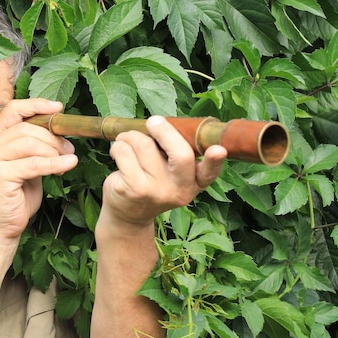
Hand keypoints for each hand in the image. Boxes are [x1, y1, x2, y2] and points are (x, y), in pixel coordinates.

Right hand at [0, 99, 77, 242]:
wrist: (1, 229)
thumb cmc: (16, 199)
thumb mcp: (26, 166)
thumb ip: (35, 147)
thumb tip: (59, 131)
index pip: (13, 110)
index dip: (36, 105)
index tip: (58, 108)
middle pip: (27, 127)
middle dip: (53, 136)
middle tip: (69, 149)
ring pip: (31, 143)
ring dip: (55, 150)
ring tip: (67, 160)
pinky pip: (33, 163)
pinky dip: (54, 163)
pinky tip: (69, 165)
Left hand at [100, 115, 226, 228]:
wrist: (128, 215)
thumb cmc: (151, 184)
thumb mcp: (170, 175)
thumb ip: (173, 154)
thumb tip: (162, 123)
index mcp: (194, 183)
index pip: (209, 173)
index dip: (215, 160)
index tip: (219, 150)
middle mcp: (178, 189)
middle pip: (180, 154)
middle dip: (164, 131)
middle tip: (153, 121)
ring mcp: (155, 191)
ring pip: (144, 145)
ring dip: (131, 136)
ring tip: (127, 140)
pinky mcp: (132, 188)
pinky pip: (124, 152)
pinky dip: (118, 146)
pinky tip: (118, 153)